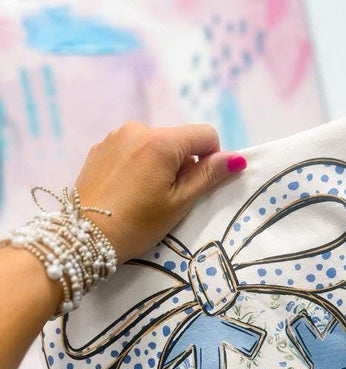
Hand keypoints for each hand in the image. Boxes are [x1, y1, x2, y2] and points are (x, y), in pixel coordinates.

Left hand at [74, 121, 246, 263]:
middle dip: (182, 165)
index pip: (205, 135)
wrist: (83, 237)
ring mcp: (115, 137)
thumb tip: (236, 158)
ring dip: (160, 165)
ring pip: (155, 146)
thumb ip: (208, 176)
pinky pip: (132, 150)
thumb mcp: (178, 203)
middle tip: (168, 199)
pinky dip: (138, 166)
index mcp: (161, 141)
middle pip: (179, 140)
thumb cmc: (137, 225)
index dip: (211, 160)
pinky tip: (127, 192)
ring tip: (145, 197)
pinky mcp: (100, 149)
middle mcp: (137, 129)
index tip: (198, 186)